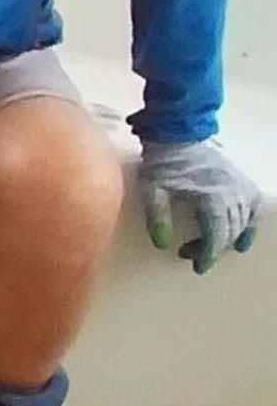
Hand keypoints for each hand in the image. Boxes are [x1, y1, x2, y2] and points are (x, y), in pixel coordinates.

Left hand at [139, 136, 260, 273]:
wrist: (178, 138)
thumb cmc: (163, 165)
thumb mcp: (151, 190)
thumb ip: (157, 217)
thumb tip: (163, 245)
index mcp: (211, 196)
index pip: (216, 234)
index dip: (208, 254)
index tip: (198, 268)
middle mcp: (233, 194)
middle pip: (228, 232)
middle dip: (210, 249)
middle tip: (187, 254)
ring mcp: (241, 188)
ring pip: (240, 225)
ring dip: (223, 241)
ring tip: (201, 247)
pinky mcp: (243, 184)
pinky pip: (253, 211)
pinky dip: (249, 229)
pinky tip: (240, 244)